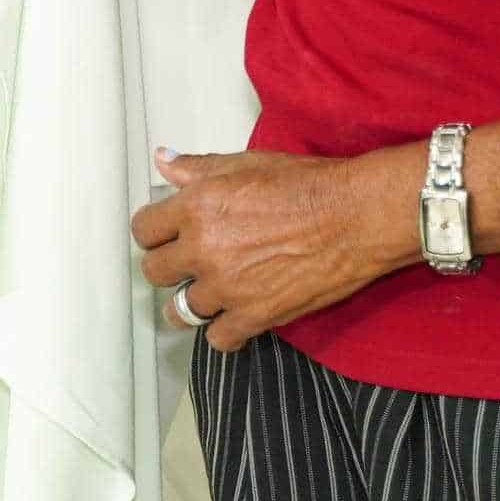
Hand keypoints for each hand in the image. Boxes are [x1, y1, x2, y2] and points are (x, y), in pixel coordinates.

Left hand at [134, 147, 418, 349]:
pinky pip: (218, 339)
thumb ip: (198, 168)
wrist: (356, 217)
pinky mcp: (255, 315)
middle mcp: (204, 248)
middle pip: (155, 272)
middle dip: (168, 267)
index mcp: (197, 206)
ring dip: (189, 304)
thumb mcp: (247, 163)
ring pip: (180, 311)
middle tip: (185, 265)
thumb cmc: (309, 186)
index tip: (163, 236)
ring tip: (203, 297)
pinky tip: (232, 319)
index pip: (143, 230)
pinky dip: (223, 333)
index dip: (153, 233)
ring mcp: (227, 286)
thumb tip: (165, 160)